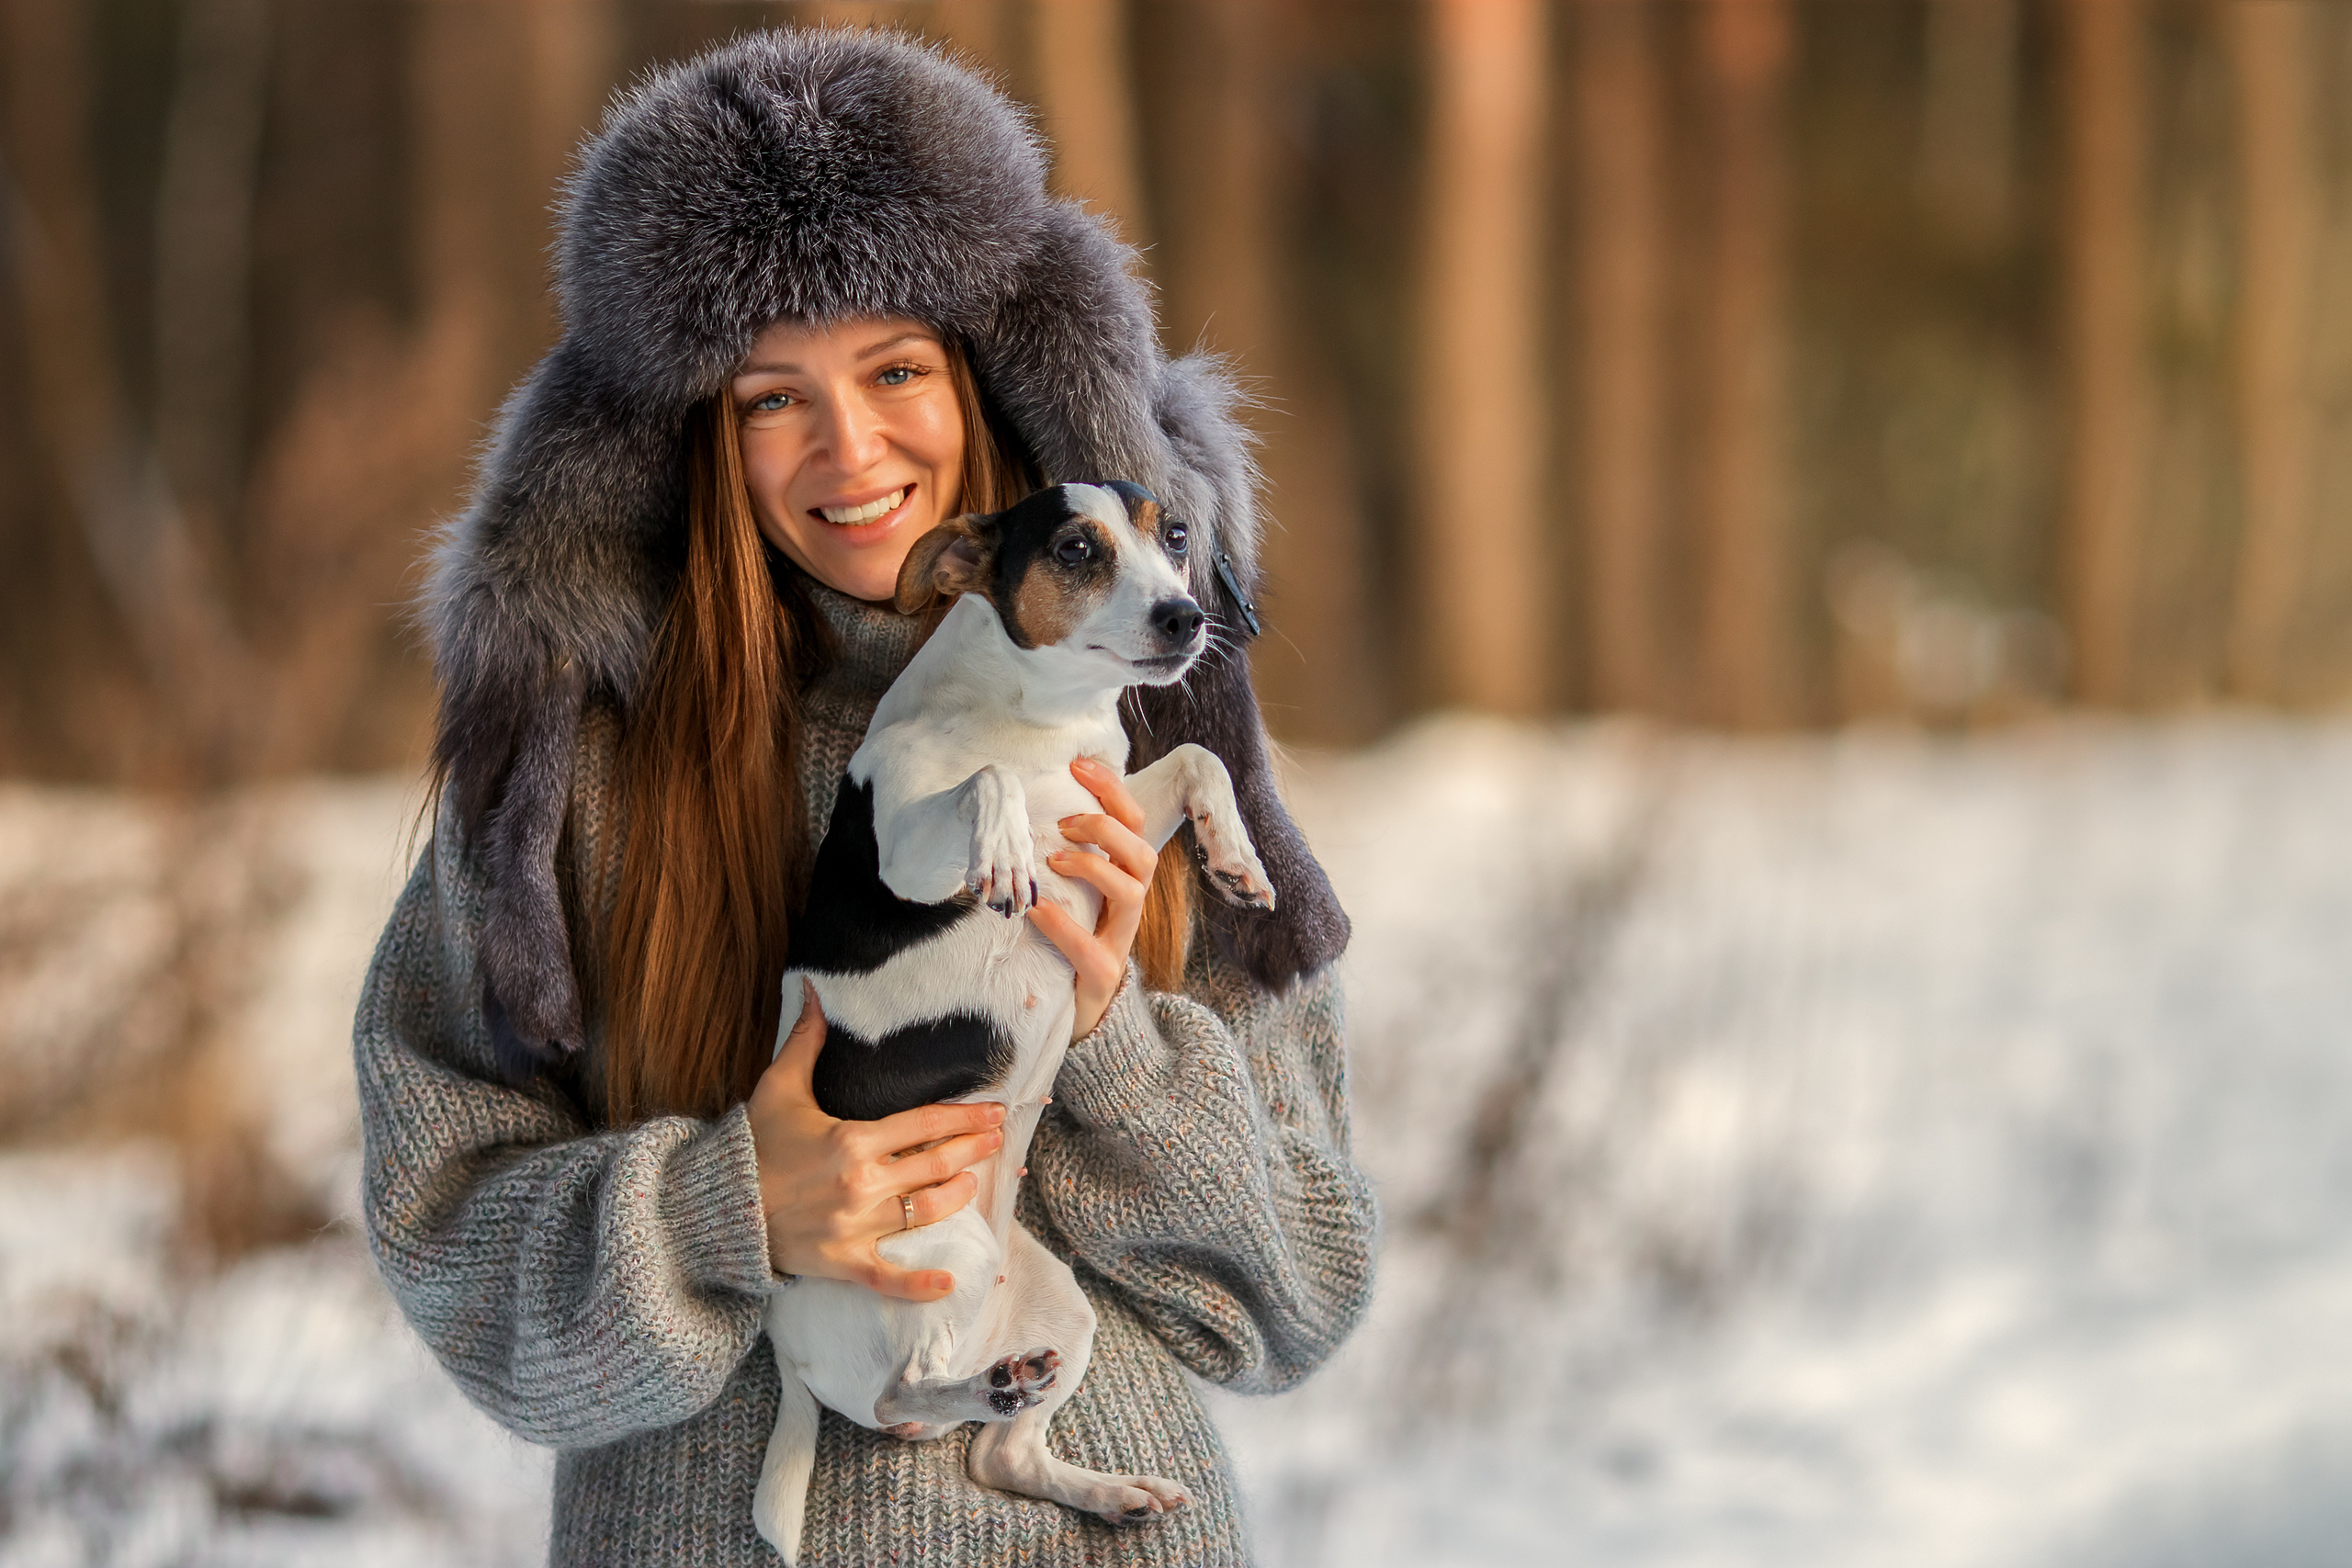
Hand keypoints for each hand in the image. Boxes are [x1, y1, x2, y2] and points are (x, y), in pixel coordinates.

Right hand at [747, 981, 1004, 1300]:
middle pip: (936, 1165)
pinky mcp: (844, 1262)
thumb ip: (805, 1040)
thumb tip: (813, 990)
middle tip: (997, 1139)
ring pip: (925, 1212)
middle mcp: (863, 1183)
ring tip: (974, 1182)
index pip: (926, 1125)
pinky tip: (949, 1283)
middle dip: (972, 1149)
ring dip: (957, 1196)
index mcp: (854, 1140)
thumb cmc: (753, 1146)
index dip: (965, 1117)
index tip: (993, 1111)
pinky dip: (919, 1284)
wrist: (719, 1207)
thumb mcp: (778, 1088)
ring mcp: (857, 1227)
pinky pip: (889, 1278)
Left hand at [1027, 756, 1154, 1039]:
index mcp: (1123, 878)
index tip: (1077, 764)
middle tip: (1063, 822)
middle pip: (1144, 854)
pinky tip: (1034, 910)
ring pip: (1133, 893)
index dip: (1112, 790)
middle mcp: (1129, 907)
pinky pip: (1092, 949)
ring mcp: (1120, 942)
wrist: (1072, 1015)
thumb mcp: (1066, 890)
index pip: (1134, 824)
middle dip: (1108, 828)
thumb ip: (1057, 853)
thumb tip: (1020, 805)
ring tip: (1052, 858)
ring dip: (1094, 866)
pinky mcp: (1102, 977)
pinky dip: (1062, 925)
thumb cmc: (1065, 940)